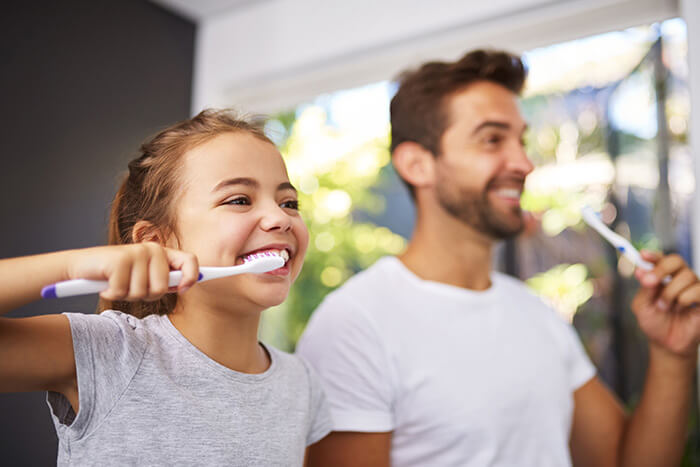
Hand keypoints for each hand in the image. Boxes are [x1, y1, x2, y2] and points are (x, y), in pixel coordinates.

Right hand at [67, 242, 198, 300]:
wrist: (80, 268)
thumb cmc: (114, 275)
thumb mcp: (143, 277)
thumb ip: (163, 279)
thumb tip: (186, 284)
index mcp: (162, 253)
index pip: (189, 260)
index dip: (192, 276)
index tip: (184, 289)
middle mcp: (152, 249)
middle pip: (162, 287)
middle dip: (145, 295)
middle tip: (130, 287)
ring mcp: (136, 253)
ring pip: (142, 292)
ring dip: (126, 295)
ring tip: (116, 283)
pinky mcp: (120, 260)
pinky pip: (123, 291)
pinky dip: (112, 293)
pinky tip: (105, 284)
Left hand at [632, 251, 699, 357]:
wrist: (667, 344)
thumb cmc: (654, 323)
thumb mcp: (642, 306)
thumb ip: (644, 289)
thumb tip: (641, 271)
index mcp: (662, 277)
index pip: (661, 259)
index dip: (653, 255)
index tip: (643, 255)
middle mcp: (679, 279)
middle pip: (676, 260)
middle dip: (661, 269)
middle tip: (649, 282)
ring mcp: (694, 287)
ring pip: (686, 276)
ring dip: (670, 293)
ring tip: (664, 307)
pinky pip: (698, 290)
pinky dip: (685, 298)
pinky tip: (681, 308)